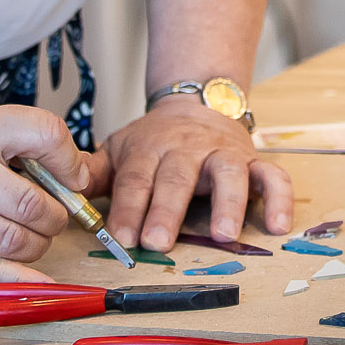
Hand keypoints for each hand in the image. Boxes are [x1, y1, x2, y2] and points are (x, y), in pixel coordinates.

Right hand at [0, 99, 96, 282]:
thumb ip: (16, 137)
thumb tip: (71, 175)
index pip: (43, 136)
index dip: (69, 159)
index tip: (72, 174)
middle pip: (32, 203)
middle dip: (57, 213)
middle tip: (55, 211)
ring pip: (14, 241)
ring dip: (39, 242)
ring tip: (35, 232)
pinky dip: (21, 278)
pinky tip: (37, 276)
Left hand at [99, 96, 292, 250]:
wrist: (196, 103)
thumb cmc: (153, 141)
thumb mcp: (119, 149)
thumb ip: (93, 172)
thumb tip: (64, 190)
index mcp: (150, 148)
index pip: (136, 178)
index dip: (127, 207)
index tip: (120, 236)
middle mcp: (187, 149)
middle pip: (177, 178)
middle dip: (168, 209)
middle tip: (159, 241)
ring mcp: (223, 154)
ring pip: (228, 174)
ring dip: (227, 203)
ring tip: (224, 234)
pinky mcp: (252, 160)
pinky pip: (273, 176)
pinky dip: (280, 198)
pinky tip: (279, 225)